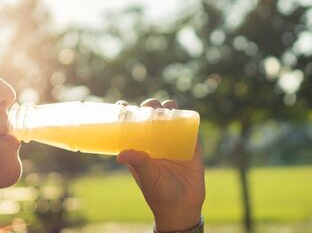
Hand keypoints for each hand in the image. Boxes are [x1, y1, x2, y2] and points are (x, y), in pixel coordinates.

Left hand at [116, 98, 204, 231]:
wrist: (183, 206)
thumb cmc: (159, 193)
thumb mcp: (147, 176)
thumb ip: (138, 163)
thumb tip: (120, 155)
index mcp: (141, 146)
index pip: (131, 124)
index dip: (126, 112)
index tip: (121, 105)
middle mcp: (156, 140)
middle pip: (152, 115)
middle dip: (150, 105)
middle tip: (149, 108)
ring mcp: (173, 141)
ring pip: (171, 116)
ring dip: (169, 107)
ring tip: (166, 108)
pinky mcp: (190, 145)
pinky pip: (189, 127)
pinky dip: (186, 118)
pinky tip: (183, 114)